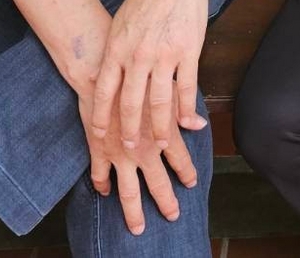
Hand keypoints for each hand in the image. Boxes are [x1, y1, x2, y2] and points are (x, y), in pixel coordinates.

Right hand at [79, 87, 194, 234]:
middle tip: (173, 216)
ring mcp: (119, 154)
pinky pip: (100, 175)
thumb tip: (200, 123)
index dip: (187, 173)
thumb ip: (184, 109)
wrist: (100, 71)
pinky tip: (105, 193)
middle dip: (166, 202)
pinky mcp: (98, 150)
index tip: (191, 184)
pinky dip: (102, 186)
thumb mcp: (166, 89)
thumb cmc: (137, 75)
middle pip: (158, 184)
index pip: (180, 160)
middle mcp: (143, 149)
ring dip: (134, 212)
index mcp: (162, 134)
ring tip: (138, 228)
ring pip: (128, 191)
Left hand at [90, 0, 208, 150]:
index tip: (98, 136)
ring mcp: (164, 55)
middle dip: (129, 129)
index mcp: (118, 47)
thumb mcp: (122, 22)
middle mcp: (138, 55)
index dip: (100, 116)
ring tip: (162, 144)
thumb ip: (118, 50)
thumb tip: (113, 74)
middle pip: (131, 102)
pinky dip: (188, 109)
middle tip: (130, 149)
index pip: (104, 90)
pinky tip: (189, 123)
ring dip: (161, 127)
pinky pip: (187, 87)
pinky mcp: (188, 52)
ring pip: (160, 101)